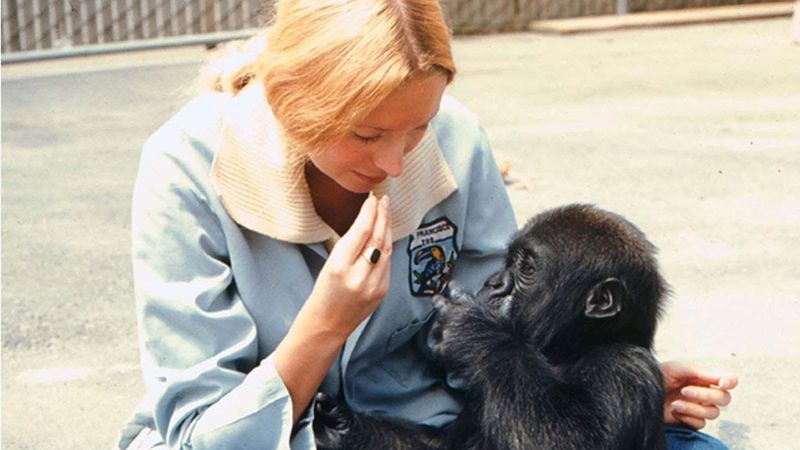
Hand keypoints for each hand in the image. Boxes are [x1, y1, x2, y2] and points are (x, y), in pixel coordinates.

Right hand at [308, 193, 392, 335]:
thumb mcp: (329, 264)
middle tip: (384, 200)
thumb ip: (349, 244)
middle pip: (377, 238)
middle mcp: (359, 276)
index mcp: (339, 266)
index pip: (361, 231)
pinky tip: (385, 235)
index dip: (369, 212)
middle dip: (382, 216)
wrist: (327, 324)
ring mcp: (374, 285)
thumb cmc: (323, 292)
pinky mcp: (382, 291)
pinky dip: (386, 246)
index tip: (372, 199)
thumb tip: (366, 219)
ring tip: (386, 213)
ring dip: (387, 229)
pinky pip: (387, 263)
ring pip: (386, 249)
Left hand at [661, 361, 737, 429]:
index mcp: (704, 377)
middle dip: (705, 395)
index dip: (730, 381)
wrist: (640, 391)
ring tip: (675, 403)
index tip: (721, 383)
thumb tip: (720, 376)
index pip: (729, 379)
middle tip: (685, 391)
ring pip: (713, 413)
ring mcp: (699, 407)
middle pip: (724, 398)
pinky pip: (700, 423)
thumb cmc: (658, 376)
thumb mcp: (675, 368)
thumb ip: (698, 370)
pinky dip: (688, 417)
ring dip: (694, 408)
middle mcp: (705, 393)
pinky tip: (674, 410)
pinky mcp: (691, 420)